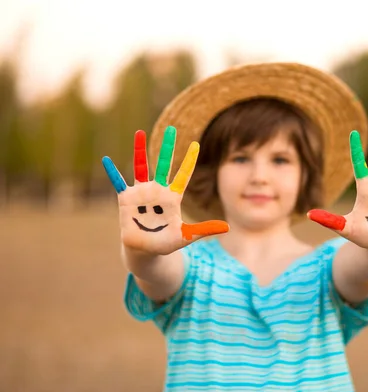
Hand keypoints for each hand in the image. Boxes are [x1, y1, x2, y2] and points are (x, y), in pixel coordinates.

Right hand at [102, 126, 228, 254]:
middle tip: (172, 129)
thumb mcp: (186, 236)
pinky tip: (106, 160)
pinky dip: (113, 172)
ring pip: (140, 167)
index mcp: (172, 197)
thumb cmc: (166, 243)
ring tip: (139, 132)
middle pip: (163, 164)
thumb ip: (204, 229)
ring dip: (139, 150)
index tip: (196, 144)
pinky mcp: (126, 199)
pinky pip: (118, 183)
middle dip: (167, 148)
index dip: (189, 161)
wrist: (146, 251)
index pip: (183, 175)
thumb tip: (227, 227)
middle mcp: (157, 191)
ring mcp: (141, 193)